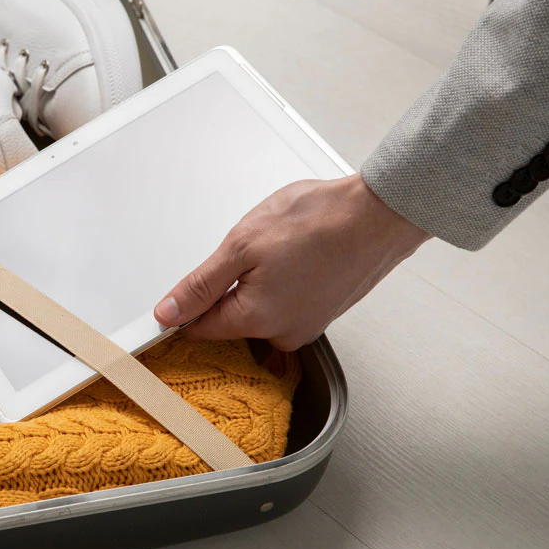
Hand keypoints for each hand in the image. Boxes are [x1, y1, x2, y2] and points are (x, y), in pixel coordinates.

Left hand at [154, 174, 429, 349]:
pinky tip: (295, 255)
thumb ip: (200, 285)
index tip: (177, 294)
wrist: (379, 215)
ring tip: (278, 248)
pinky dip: (281, 280)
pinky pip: (285, 301)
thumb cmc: (317, 222)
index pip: (199, 330)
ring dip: (255, 282)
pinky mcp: (323, 312)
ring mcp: (307, 324)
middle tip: (246, 250)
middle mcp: (283, 334)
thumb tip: (168, 313)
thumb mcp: (241, 246)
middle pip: (230, 319)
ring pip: (259, 309)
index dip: (181, 310)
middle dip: (226, 287)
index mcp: (256, 321)